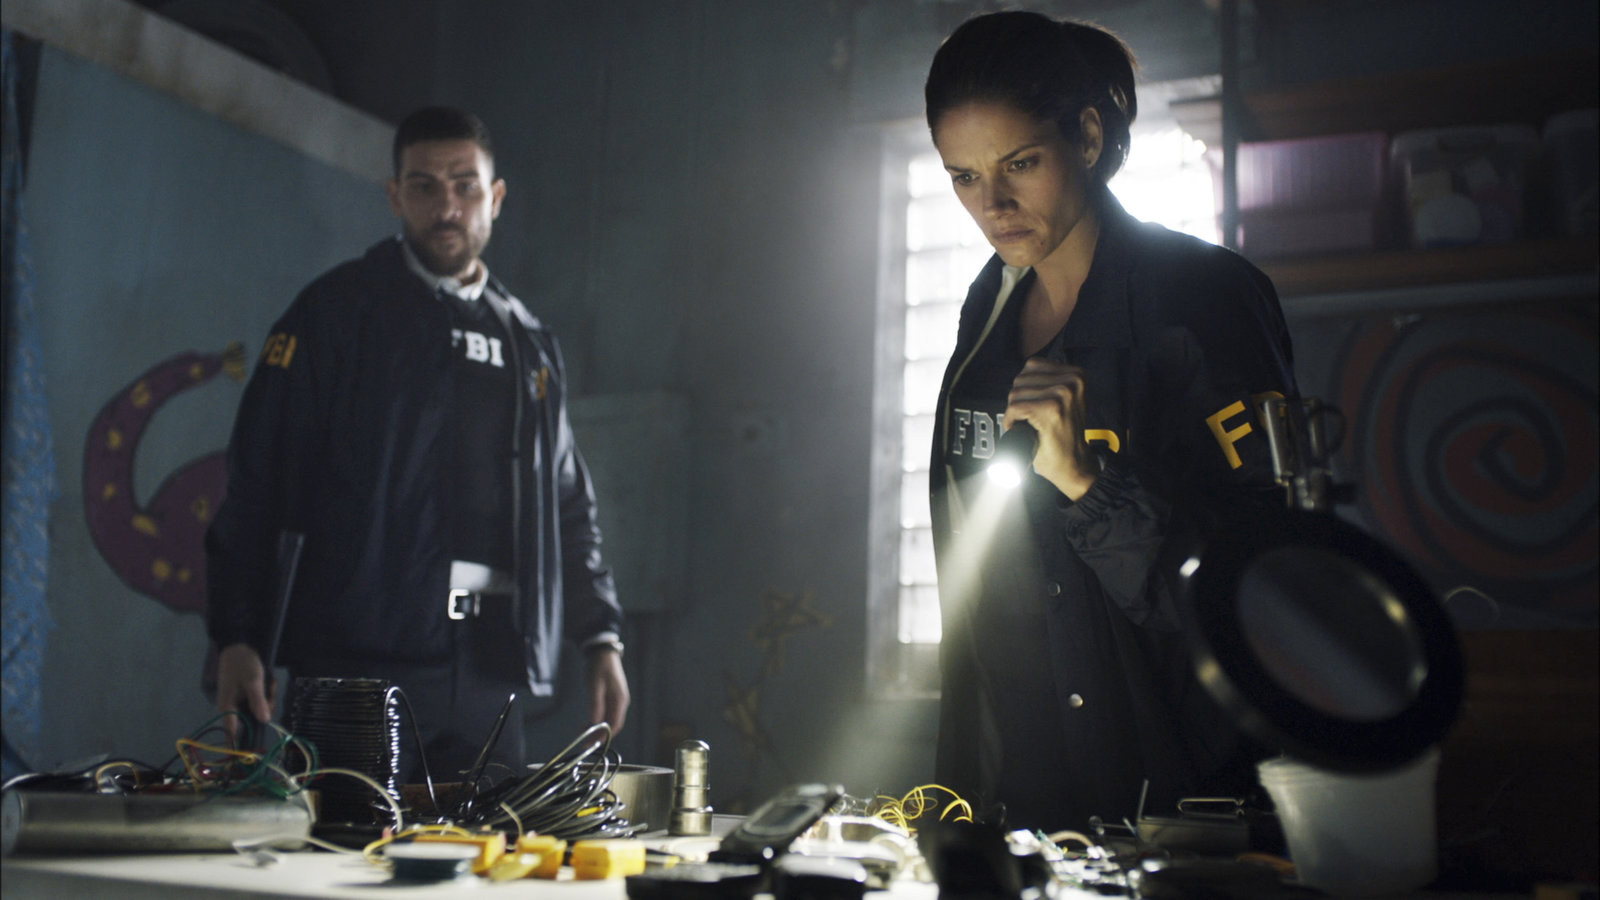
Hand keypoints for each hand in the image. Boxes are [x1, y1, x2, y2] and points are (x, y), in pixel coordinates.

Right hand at [216, 643, 274, 743]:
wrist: (238, 644)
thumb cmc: (242, 663)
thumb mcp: (253, 681)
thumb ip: (258, 701)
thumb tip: (264, 721)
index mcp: (228, 706)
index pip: (233, 732)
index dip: (243, 740)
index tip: (254, 747)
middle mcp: (232, 706)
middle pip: (252, 719)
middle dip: (265, 707)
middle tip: (270, 692)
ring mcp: (240, 700)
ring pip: (258, 708)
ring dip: (267, 697)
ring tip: (269, 681)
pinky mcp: (246, 693)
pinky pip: (259, 699)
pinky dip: (266, 691)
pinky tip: (268, 680)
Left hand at [585, 647, 629, 734]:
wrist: (602, 652)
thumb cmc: (598, 667)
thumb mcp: (595, 686)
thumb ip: (596, 706)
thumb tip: (595, 724)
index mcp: (620, 700)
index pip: (615, 725)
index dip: (603, 736)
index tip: (591, 743)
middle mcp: (621, 702)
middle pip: (613, 725)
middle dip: (599, 735)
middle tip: (584, 742)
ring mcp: (618, 700)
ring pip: (609, 720)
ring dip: (598, 728)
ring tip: (583, 733)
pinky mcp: (613, 697)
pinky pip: (607, 714)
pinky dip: (598, 720)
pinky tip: (588, 723)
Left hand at [1005, 357, 1097, 499]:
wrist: (1074, 464)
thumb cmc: (1064, 434)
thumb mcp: (1064, 399)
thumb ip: (1049, 380)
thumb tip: (1022, 372)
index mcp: (1077, 374)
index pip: (1032, 365)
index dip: (1025, 387)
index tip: (1032, 405)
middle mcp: (1073, 380)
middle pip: (1022, 378)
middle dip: (1018, 399)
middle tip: (1028, 419)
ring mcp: (1062, 394)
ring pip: (1016, 392)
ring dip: (1014, 411)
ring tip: (1026, 424)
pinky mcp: (1050, 410)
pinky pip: (1015, 407)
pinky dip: (1011, 420)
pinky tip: (1020, 430)